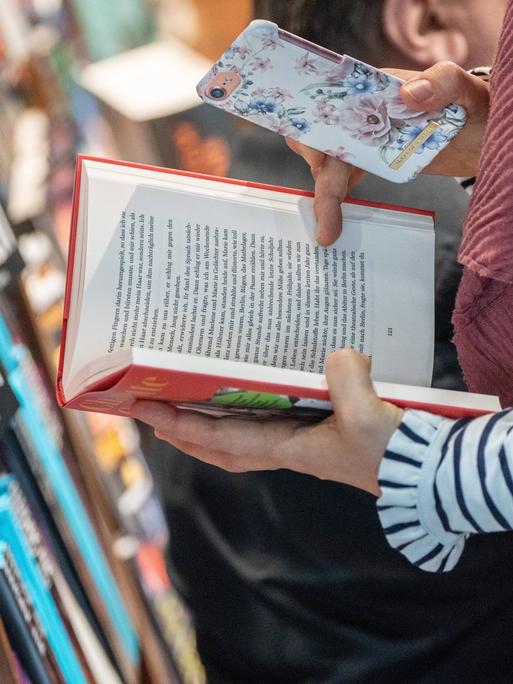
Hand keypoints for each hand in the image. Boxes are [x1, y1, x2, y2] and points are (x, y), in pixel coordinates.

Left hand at [129, 350, 403, 495]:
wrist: (423, 469)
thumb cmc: (392, 450)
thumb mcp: (366, 414)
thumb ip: (345, 379)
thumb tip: (336, 354)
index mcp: (286, 449)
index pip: (219, 438)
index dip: (179, 425)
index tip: (145, 411)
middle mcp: (284, 450)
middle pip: (217, 446)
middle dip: (181, 432)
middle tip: (151, 411)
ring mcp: (298, 443)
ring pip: (236, 439)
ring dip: (205, 428)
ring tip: (184, 406)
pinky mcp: (315, 433)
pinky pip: (263, 425)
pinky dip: (240, 417)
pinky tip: (244, 398)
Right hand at [288, 61, 489, 245]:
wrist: (484, 135)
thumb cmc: (476, 106)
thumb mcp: (463, 89)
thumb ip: (442, 83)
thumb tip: (410, 94)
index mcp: (377, 89)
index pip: (333, 102)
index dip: (317, 127)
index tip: (321, 158)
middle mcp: (365, 113)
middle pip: (323, 138)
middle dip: (317, 169)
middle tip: (324, 204)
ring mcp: (368, 140)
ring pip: (332, 165)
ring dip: (325, 198)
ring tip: (327, 233)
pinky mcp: (374, 161)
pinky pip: (345, 178)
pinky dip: (336, 199)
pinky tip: (334, 222)